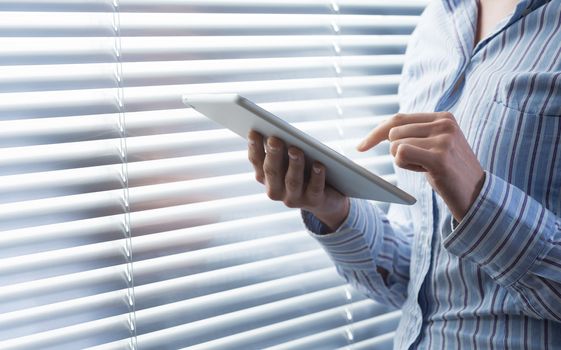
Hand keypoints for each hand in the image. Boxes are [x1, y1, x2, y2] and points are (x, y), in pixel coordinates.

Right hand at [247, 130, 349, 230]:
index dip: (254, 147)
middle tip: (274, 140)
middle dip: (273, 155)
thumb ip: (282, 147)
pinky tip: (319, 165)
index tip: (254, 132)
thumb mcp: (290, 158)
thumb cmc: (304, 169)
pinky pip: (314, 189)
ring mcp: (294, 198)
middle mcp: (276, 190)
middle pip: (272, 172)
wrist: (328, 196)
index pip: (257, 161)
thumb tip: (277, 130)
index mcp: (265, 177)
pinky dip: (317, 176)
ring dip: (294, 165)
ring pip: (292, 181)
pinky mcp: (314, 201)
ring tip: (296, 150)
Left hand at [357, 112, 484, 221]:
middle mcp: (445, 124)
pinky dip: (406, 166)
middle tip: (420, 164)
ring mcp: (443, 139)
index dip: (376, 133)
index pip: (398, 119)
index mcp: (443, 117)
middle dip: (397, 152)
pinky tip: (425, 172)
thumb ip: (416, 133)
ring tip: (427, 168)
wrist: (477, 195)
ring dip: (404, 162)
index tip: (361, 147)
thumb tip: (383, 131)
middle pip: (394, 133)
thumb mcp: (436, 145)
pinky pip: (401, 154)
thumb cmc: (450, 172)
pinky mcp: (439, 157)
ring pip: (395, 145)